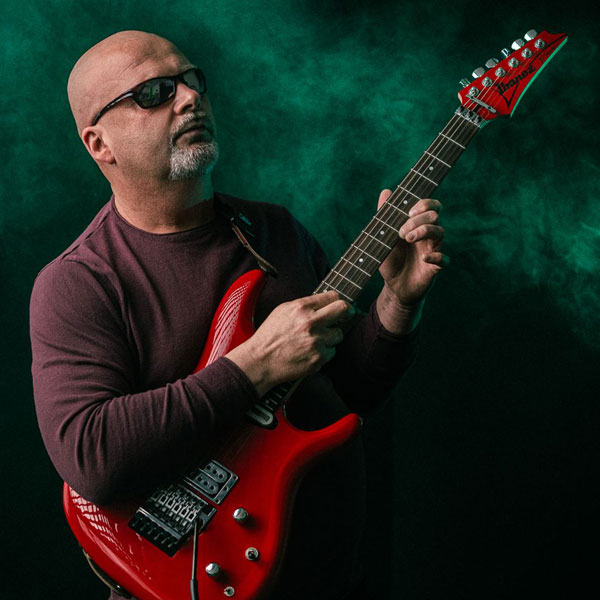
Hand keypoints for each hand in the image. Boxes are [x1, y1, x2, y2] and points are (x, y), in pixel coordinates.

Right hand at [226, 291, 352, 395]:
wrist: (260, 361)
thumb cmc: (270, 336)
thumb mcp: (283, 311)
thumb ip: (304, 305)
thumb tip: (324, 302)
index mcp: (301, 308)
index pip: (332, 296)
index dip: (338, 300)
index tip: (341, 304)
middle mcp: (311, 323)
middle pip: (344, 310)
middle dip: (347, 312)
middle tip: (346, 316)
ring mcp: (316, 342)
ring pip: (338, 334)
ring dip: (331, 336)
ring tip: (315, 339)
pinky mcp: (318, 358)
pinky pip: (332, 351)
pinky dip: (324, 352)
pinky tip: (310, 352)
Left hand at [375, 189, 447, 332]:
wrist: (394, 288)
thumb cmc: (391, 261)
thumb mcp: (383, 238)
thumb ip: (385, 215)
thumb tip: (386, 191)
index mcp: (418, 225)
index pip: (430, 206)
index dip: (424, 203)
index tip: (410, 211)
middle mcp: (428, 235)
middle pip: (435, 216)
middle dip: (418, 219)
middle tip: (401, 232)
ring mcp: (433, 250)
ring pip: (440, 232)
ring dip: (424, 231)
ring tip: (408, 238)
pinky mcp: (436, 268)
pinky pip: (444, 259)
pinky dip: (436, 256)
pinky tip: (425, 257)